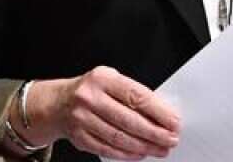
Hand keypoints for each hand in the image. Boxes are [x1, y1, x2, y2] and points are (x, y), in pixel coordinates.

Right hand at [30, 67, 180, 159]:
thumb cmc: (92, 91)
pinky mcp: (78, 137)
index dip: (159, 112)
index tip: (174, 122)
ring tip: (160, 149)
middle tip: (171, 139)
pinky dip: (126, 154)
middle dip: (154, 132)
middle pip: (128, 120)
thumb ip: (133, 94)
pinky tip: (140, 154)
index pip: (137, 96)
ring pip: (118, 137)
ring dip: (143, 146)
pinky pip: (106, 148)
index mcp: (103, 78)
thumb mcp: (111, 81)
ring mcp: (81, 118)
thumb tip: (163, 114)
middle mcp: (90, 97)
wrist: (58, 103)